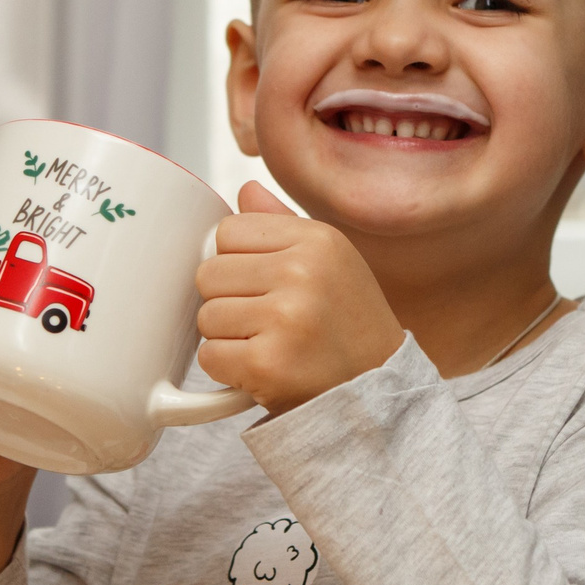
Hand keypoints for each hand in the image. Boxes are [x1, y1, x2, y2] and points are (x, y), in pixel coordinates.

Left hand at [196, 182, 404, 413]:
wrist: (378, 394)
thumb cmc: (349, 325)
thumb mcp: (331, 263)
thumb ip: (283, 223)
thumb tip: (245, 190)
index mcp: (316, 239)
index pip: (228, 231)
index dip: (237, 262)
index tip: (264, 284)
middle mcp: (303, 272)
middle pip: (209, 273)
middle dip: (227, 300)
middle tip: (265, 321)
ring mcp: (286, 317)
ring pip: (206, 317)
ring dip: (227, 338)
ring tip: (268, 345)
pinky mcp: (267, 363)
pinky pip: (209, 357)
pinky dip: (227, 370)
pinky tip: (262, 370)